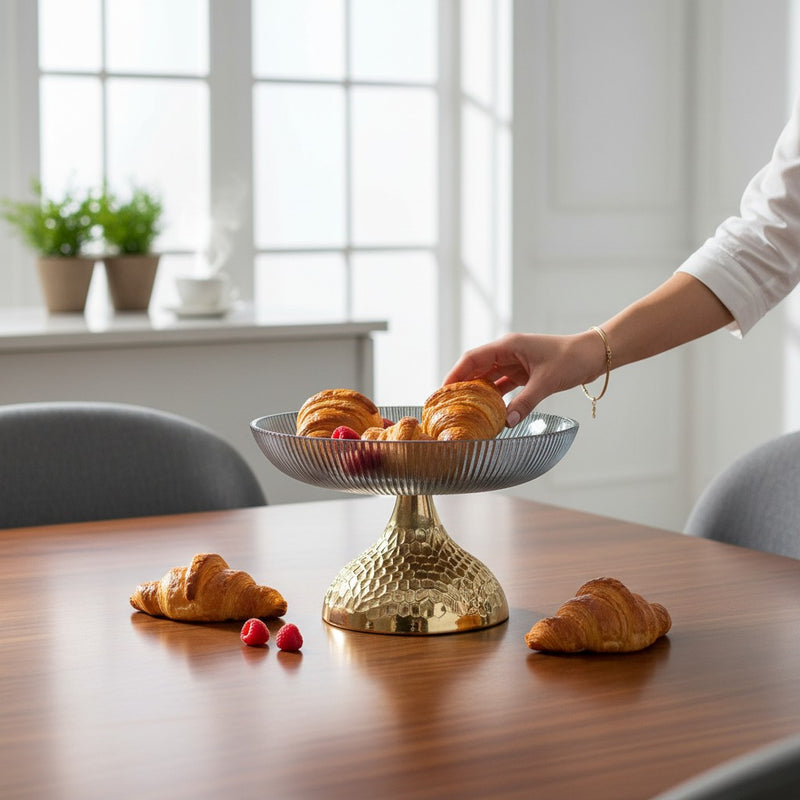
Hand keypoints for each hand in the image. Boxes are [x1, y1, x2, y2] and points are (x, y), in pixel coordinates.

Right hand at [443, 331, 605, 425]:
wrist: (594, 355)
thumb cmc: (571, 359)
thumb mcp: (546, 382)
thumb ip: (525, 403)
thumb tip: (505, 423)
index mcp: (508, 346)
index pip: (472, 359)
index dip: (455, 374)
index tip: (442, 391)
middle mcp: (508, 352)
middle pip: (476, 368)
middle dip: (461, 385)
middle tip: (447, 405)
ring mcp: (515, 362)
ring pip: (488, 378)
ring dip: (477, 392)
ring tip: (462, 410)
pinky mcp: (524, 373)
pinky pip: (502, 385)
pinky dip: (495, 397)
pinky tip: (487, 411)